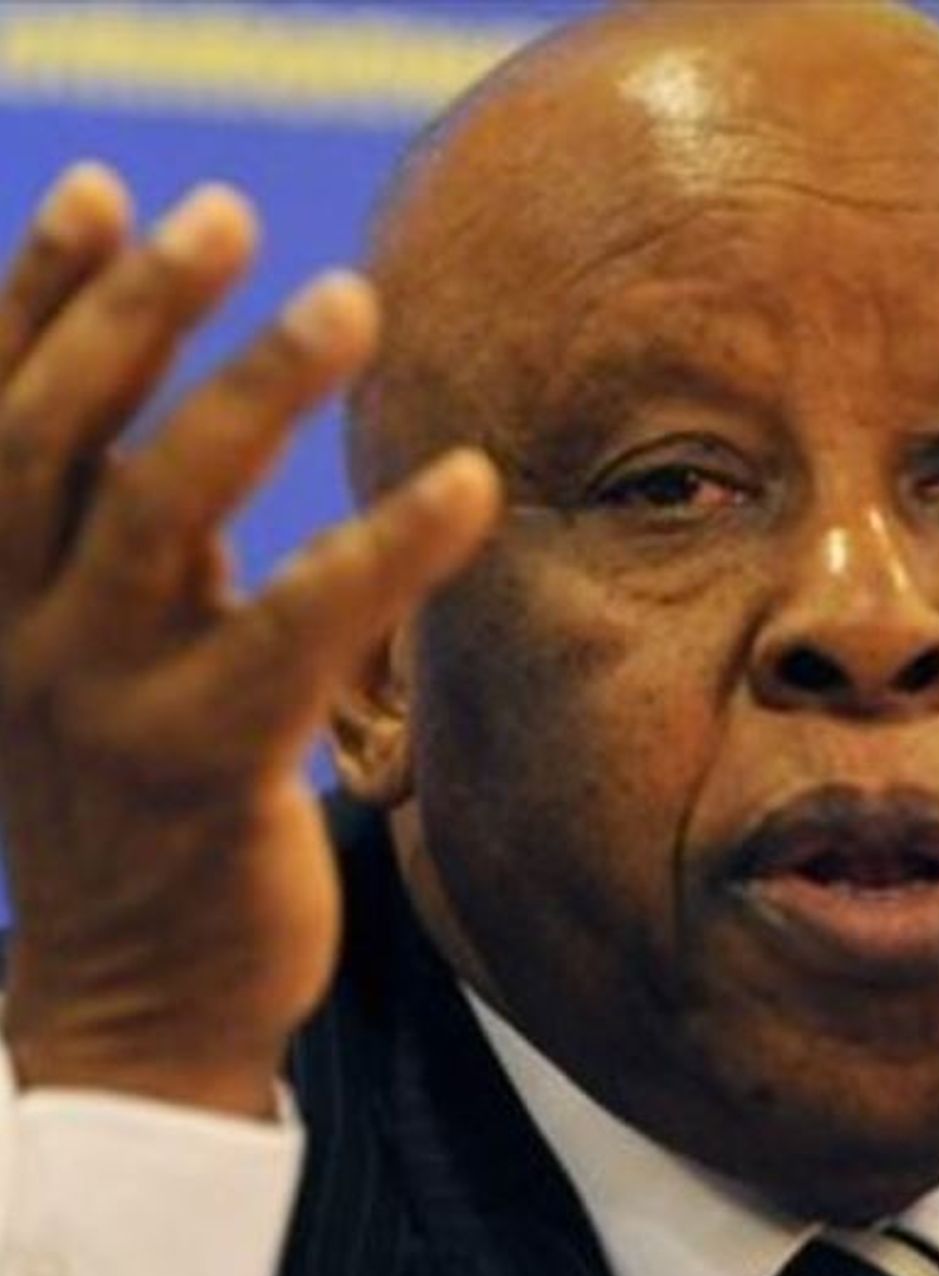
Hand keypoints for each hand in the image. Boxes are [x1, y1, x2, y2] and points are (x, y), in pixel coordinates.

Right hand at [0, 165, 499, 1116]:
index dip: (35, 297)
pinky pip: (300, 627)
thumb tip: (184, 432)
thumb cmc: (133, 820)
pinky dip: (387, 548)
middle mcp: (19, 636)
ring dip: (255, 389)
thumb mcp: (92, 671)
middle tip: (228, 217)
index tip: (102, 191)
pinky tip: (472, 484)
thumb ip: (123, 558)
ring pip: (163, 507)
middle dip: (136, 311)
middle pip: (59, 435)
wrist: (132, 1001)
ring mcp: (100, 700)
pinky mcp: (205, 766)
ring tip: (350, 300)